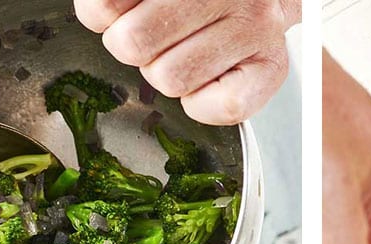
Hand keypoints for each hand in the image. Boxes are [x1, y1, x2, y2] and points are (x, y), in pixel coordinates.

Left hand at [73, 0, 299, 124]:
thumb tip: (98, 13)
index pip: (105, 5)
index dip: (101, 14)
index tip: (119, 11)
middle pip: (134, 44)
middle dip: (134, 47)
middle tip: (154, 36)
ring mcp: (254, 26)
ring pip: (171, 78)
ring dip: (167, 73)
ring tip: (183, 53)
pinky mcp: (272, 65)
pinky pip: (222, 106)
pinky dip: (203, 105)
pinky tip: (203, 81)